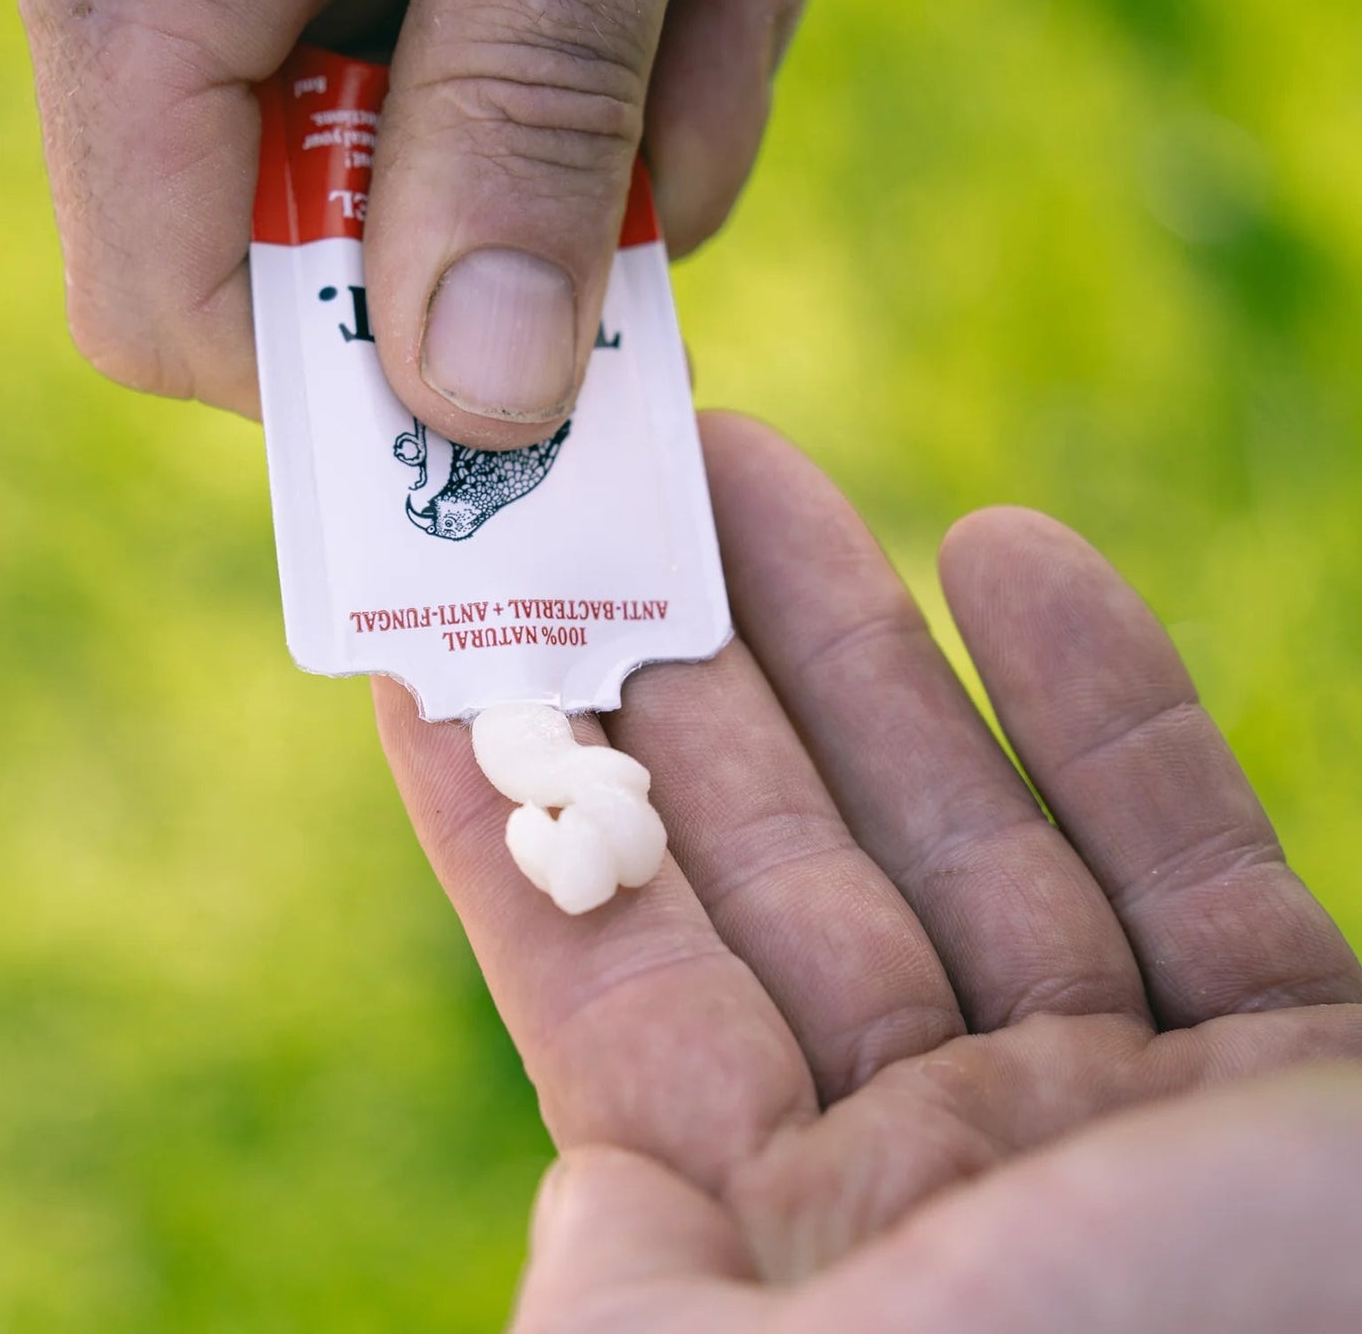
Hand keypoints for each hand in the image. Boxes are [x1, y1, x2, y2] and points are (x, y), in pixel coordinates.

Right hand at [0, 0, 814, 442]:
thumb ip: (527, 119)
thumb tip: (480, 402)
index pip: (172, 300)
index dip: (354, 385)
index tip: (543, 363)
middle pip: (322, 244)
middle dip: (538, 231)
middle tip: (701, 103)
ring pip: (421, 160)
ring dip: (605, 129)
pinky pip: (471, 59)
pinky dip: (604, 52)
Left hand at [375, 412, 1361, 1329]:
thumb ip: (635, 1311)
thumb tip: (586, 1193)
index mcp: (796, 1247)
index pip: (614, 977)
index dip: (510, 804)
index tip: (440, 646)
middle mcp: (941, 1167)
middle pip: (780, 860)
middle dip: (685, 670)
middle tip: (607, 502)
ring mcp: (1111, 1102)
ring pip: (962, 824)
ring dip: (858, 639)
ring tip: (752, 468)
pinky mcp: (1284, 1056)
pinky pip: (1185, 851)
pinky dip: (1110, 704)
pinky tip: (1012, 546)